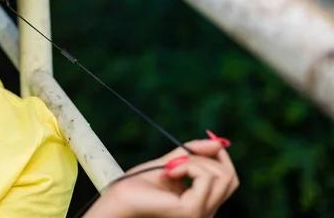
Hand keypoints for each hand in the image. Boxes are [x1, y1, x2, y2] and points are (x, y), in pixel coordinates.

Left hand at [85, 136, 237, 217]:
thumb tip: (219, 141)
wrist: (121, 195)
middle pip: (230, 177)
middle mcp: (207, 212)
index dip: (222, 156)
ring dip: (194, 161)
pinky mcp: (193, 211)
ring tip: (170, 168)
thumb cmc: (140, 183)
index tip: (210, 141)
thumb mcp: (173, 162)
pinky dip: (188, 166)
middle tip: (177, 160)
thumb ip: (195, 153)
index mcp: (203, 202)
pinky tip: (169, 172)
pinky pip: (206, 178)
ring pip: (221, 175)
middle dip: (206, 158)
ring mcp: (201, 213)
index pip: (230, 179)